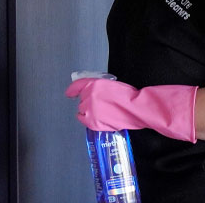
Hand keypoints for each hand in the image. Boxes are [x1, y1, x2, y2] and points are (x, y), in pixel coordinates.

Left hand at [65, 78, 197, 142]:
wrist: (135, 108)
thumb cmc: (127, 96)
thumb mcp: (110, 85)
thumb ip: (98, 88)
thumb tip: (90, 94)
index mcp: (94, 83)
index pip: (77, 85)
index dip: (72, 90)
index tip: (69, 94)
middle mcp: (89, 95)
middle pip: (81, 100)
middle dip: (88, 102)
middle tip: (101, 105)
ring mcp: (89, 109)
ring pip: (82, 110)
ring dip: (88, 111)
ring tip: (101, 113)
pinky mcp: (92, 121)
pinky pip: (83, 119)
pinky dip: (87, 119)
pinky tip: (95, 119)